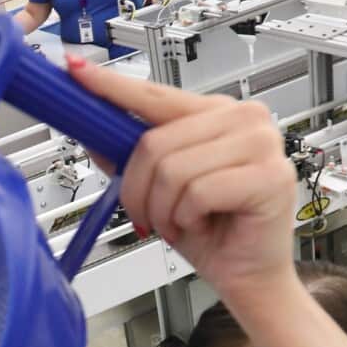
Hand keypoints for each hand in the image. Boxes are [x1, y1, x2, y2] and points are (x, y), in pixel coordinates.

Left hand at [66, 56, 298, 302]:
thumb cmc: (211, 232)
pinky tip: (201, 224)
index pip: (154, 94)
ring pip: (173, 169)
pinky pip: (198, 192)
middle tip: (147, 216)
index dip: (113, 88)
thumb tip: (90, 131)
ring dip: (164, 210)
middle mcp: (243, 118)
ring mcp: (261, 143)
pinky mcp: (269, 175)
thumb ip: (129, 155)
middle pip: (155, 142)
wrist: (246, 275)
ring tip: (180, 223)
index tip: (77, 71)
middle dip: (138, 189)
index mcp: (216, 112)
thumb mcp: (158, 190)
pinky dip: (187, 218)